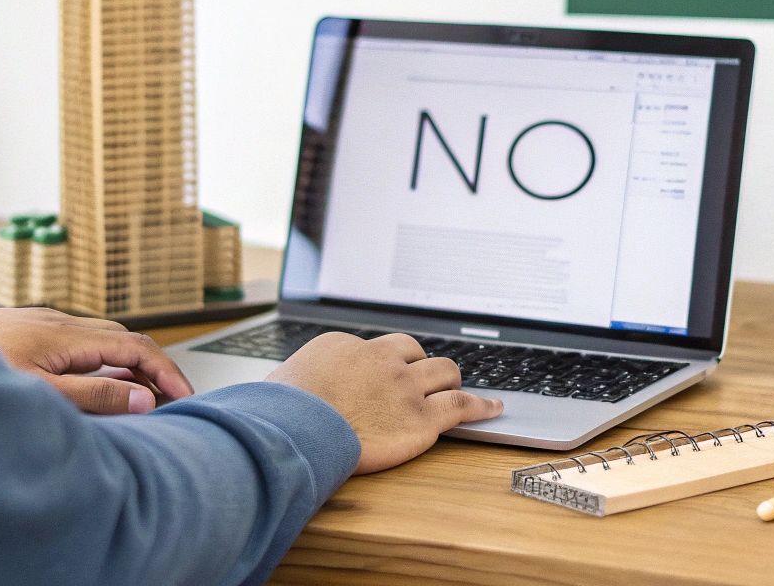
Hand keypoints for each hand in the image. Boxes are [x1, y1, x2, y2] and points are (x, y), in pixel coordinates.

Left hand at [0, 308, 192, 414]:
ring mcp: (43, 324)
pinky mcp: (28, 332)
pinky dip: (100, 363)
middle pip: (125, 340)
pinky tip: (93, 384)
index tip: (185, 397)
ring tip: (138, 399)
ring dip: (126, 366)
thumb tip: (143, 398)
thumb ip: (94, 397)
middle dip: (153, 368)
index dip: (167, 372)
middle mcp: (59, 323)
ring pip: (102, 341)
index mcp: (68, 335)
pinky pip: (79, 343)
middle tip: (169, 401)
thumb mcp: (40, 394)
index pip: (137, 348)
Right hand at [266, 332, 502, 473]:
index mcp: (345, 346)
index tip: (383, 378)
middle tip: (422, 382)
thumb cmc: (279, 413)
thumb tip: (282, 394)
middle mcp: (380, 359)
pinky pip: (462, 405)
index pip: (376, 349)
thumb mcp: (281, 382)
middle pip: (415, 353)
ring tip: (457, 390)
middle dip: (421, 366)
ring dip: (450, 381)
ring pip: (444, 372)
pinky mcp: (422, 418)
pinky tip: (495, 408)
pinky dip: (482, 405)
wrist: (294, 428)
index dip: (382, 366)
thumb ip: (297, 383)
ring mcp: (404, 387)